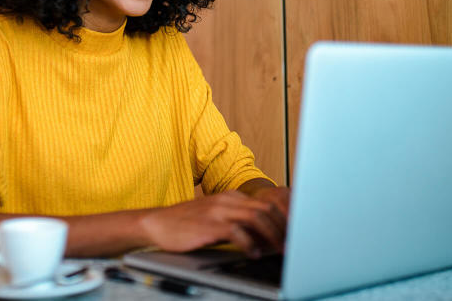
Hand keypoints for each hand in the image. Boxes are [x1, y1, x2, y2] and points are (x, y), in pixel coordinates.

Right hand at [139, 190, 287, 256]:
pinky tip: (253, 253)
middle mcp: (227, 200)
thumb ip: (239, 222)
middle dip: (284, 227)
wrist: (157, 223)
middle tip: (293, 244)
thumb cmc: (186, 224)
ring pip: (257, 217)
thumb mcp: (215, 218)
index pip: (267, 202)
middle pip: (267, 208)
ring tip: (279, 250)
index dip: (285, 218)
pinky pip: (237, 232)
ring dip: (273, 235)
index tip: (295, 233)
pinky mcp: (209, 225)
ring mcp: (218, 211)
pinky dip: (250, 243)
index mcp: (231, 196)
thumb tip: (265, 237)